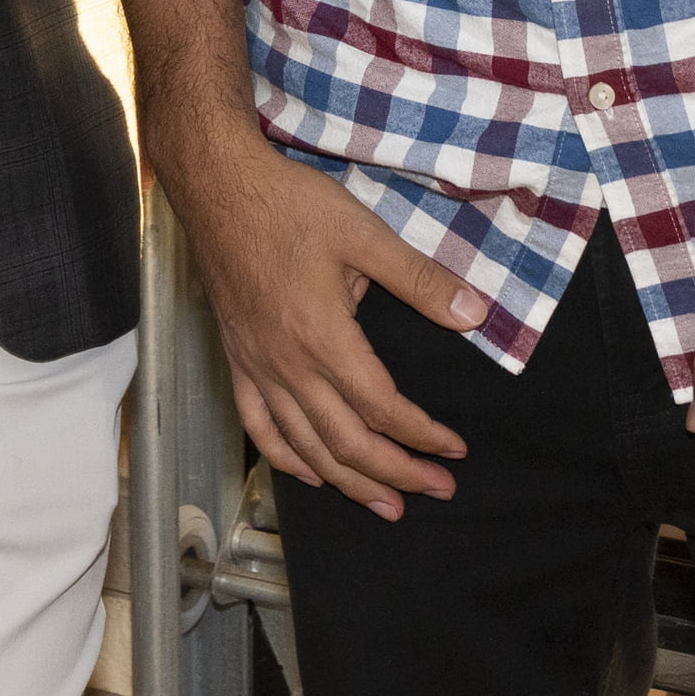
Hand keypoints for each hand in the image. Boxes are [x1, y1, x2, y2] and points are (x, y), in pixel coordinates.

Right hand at [156, 117, 476, 519]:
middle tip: (437, 490)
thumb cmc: (291, 206)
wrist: (219, 189)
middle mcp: (289, 367)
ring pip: (305, 447)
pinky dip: (287, 460)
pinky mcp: (237, 360)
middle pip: (348, 444)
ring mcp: (258, 368)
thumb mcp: (365, 233)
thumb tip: (475, 314)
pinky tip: (311, 474)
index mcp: (325, 339)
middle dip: (397, 474)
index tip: (455, 450)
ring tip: (386, 506)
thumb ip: (420, 280)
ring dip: (349, 484)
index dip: (423, 436)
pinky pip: (259, 427)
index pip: (383, 409)